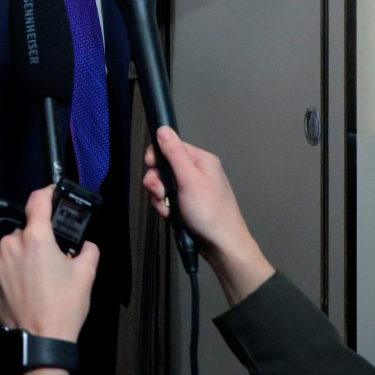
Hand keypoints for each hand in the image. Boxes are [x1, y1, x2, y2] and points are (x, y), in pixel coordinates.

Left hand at [0, 186, 98, 341]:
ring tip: (37, 278)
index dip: (46, 193)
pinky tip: (23, 286)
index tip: (52, 193)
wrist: (40, 340)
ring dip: (23, 255)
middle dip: (39, 239)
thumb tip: (87, 245)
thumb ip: (89, 250)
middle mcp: (11, 243)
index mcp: (36, 237)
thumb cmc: (62, 308)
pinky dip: (10, 269)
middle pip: (26, 229)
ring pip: (12, 247)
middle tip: (52, 259)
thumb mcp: (86, 275)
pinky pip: (1, 264)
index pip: (38, 201)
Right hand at [142, 127, 273, 304]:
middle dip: (157, 182)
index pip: (170, 146)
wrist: (222, 246)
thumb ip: (174, 153)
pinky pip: (168, 199)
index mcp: (201, 160)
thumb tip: (163, 128)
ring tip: (168, 209)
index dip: (156, 157)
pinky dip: (165, 207)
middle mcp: (197, 172)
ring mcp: (192, 189)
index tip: (151, 169)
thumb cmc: (210, 212)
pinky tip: (170, 215)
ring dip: (160, 197)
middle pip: (164, 166)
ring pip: (163, 185)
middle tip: (160, 194)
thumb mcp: (189, 180)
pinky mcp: (187, 204)